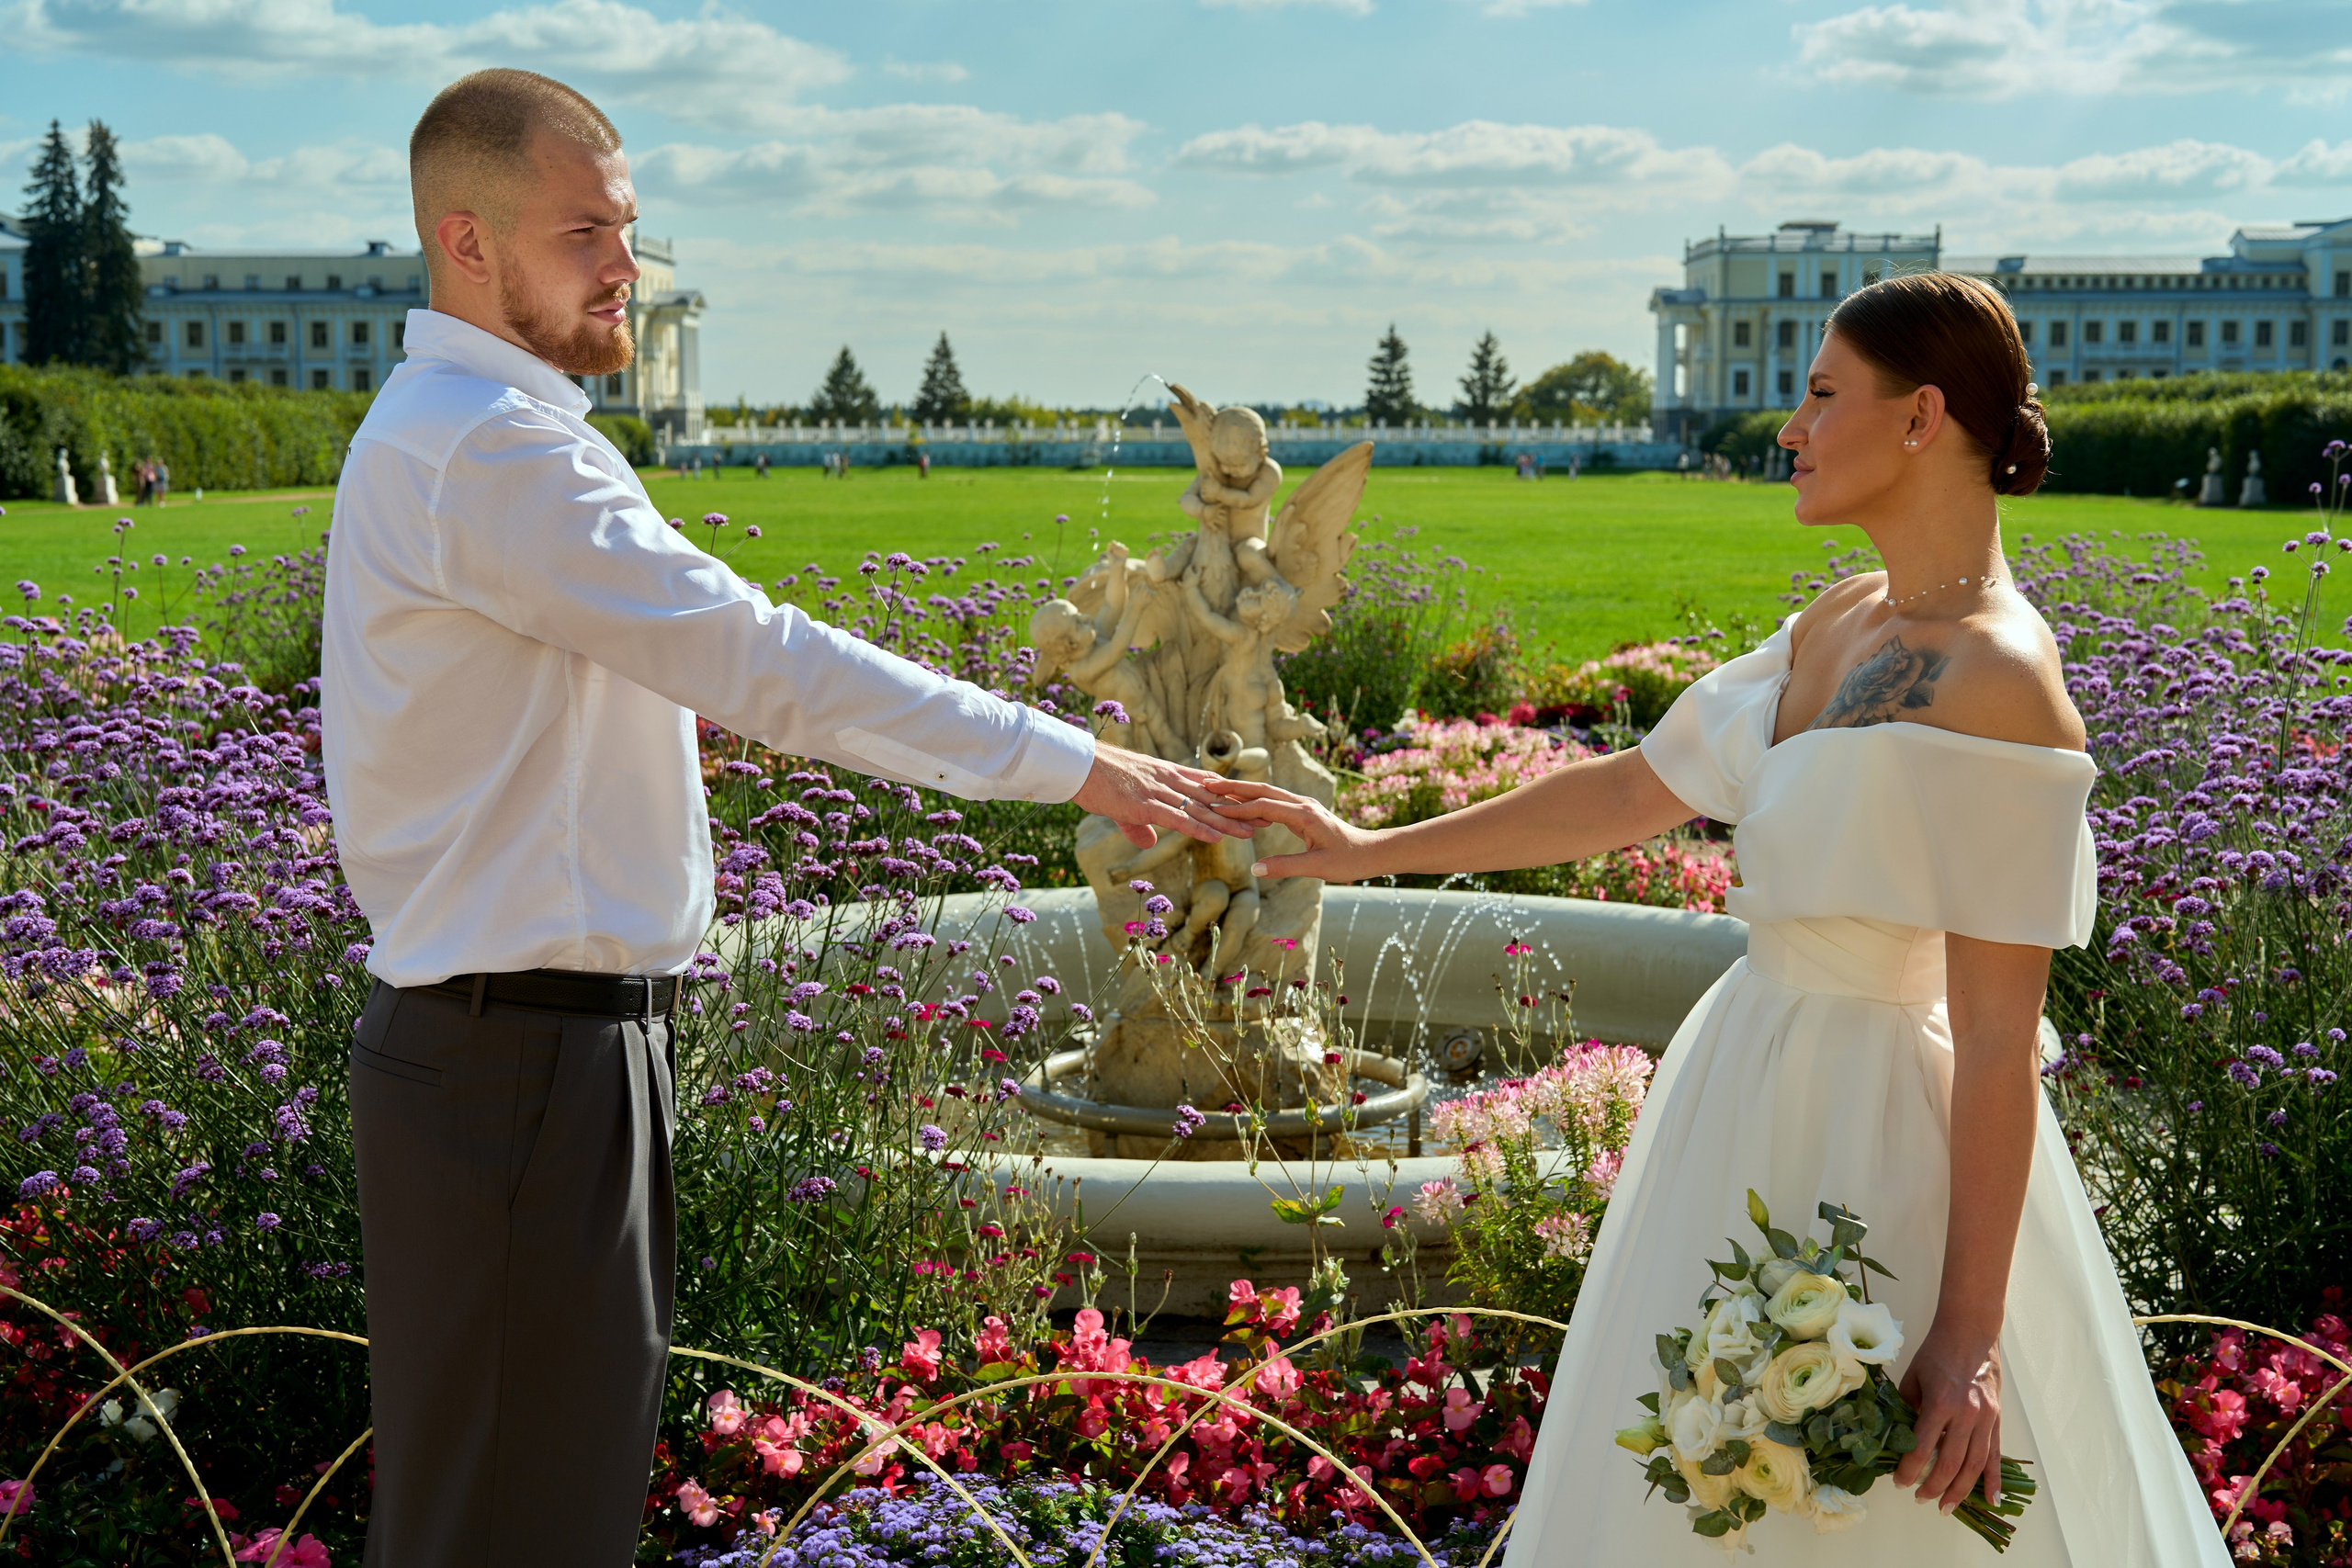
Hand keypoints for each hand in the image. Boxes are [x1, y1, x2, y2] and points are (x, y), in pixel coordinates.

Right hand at [1071, 746, 1253, 850]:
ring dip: (1227, 822)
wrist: (1078, 764)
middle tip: (1266, 817)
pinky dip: (1199, 828)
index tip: (1252, 804)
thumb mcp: (1121, 804)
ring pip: (1201, 809)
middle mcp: (1168, 781)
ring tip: (1252, 831)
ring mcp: (1158, 792)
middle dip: (1239, 809)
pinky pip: (1178, 818)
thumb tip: (1149, 841)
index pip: (1205, 785)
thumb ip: (1138, 825)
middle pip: (1211, 797)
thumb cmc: (1097, 780)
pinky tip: (1217, 838)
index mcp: (1165, 775)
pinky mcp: (1145, 804)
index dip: (1230, 797)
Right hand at [1199, 778, 1383, 883]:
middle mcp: (1303, 804)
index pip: (1263, 806)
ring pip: (1268, 793)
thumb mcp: (1317, 868)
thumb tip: (1255, 869)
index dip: (1237, 808)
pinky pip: (1274, 801)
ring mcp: (1303, 805)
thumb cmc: (1348, 860)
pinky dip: (1255, 800)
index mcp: (1305, 814)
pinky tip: (1241, 803)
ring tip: (1217, 789)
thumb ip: (1286, 867)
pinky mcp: (1304, 812)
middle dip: (1234, 787)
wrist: (1371, 852)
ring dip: (1242, 791)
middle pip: (1262, 790)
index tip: (1213, 809)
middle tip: (1207, 784)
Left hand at [1894, 1321, 2003, 1513]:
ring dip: (1960, 1490)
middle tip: (1920, 1499)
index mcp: (1940, 1403)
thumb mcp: (1913, 1377)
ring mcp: (1986, 1419)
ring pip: (1974, 1465)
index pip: (1922, 1447)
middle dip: (1934, 1486)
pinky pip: (1996, 1455)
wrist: (1970, 1333)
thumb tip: (1897, 1439)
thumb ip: (1907, 1409)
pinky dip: (1993, 1479)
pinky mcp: (1997, 1420)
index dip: (1909, 1469)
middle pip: (1950, 1463)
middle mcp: (1966, 1414)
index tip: (1899, 1481)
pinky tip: (1990, 1499)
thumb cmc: (1936, 1352)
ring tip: (1946, 1507)